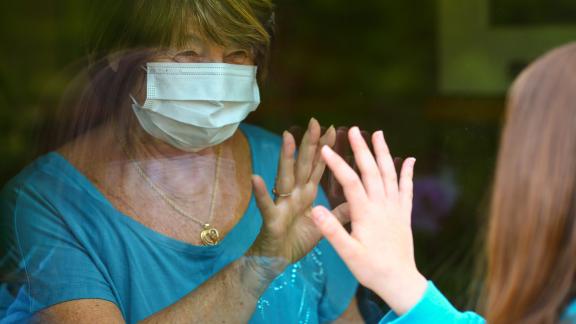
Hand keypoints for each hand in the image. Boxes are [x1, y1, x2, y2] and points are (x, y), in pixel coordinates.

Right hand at [248, 118, 347, 272]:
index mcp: (307, 195)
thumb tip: (357, 198)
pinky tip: (256, 178)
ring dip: (285, 158)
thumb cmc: (296, 242)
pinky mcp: (271, 219)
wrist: (275, 262)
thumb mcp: (324, 227)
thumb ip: (339, 213)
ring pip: (284, 177)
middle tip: (314, 121)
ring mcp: (282, 204)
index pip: (318, 168)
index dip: (326, 150)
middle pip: (302, 165)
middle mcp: (294, 194)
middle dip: (309, 144)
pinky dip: (261, 192)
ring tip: (286, 137)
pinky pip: (266, 205)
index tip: (334, 130)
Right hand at [311, 127, 427, 314]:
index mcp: (366, 213)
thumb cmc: (371, 268)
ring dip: (384, 153)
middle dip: (362, 149)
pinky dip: (408, 173)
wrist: (400, 281)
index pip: (350, 182)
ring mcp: (395, 208)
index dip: (338, 164)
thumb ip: (332, 230)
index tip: (326, 149)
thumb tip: (314, 209)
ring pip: (390, 174)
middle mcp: (382, 205)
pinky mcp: (404, 214)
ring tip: (378, 134)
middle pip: (372, 171)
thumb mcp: (347, 253)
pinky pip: (407, 188)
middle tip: (353, 130)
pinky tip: (409, 159)